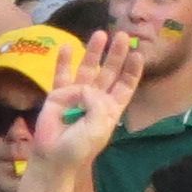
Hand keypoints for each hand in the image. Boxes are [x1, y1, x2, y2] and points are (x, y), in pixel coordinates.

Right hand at [26, 28, 149, 179]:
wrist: (53, 157)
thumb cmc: (80, 147)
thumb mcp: (98, 126)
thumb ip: (98, 104)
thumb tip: (86, 88)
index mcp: (110, 109)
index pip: (125, 86)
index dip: (132, 71)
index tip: (138, 55)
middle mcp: (95, 98)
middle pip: (109, 72)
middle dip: (116, 54)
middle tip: (123, 36)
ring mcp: (76, 95)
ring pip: (87, 68)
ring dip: (93, 51)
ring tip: (100, 33)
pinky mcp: (57, 94)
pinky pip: (62, 74)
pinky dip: (63, 61)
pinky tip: (67, 46)